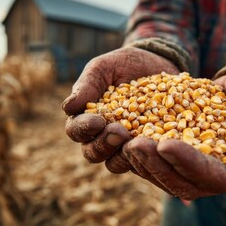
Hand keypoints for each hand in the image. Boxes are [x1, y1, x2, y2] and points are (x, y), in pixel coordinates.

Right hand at [63, 47, 179, 171]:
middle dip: (103, 144)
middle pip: (93, 152)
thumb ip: (87, 85)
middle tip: (119, 132)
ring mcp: (126, 144)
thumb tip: (68, 107)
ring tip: (135, 141)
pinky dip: (148, 155)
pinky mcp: (148, 146)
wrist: (156, 62)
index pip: (76, 131)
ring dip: (123, 155)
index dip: (83, 129)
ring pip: (116, 162)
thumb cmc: (124, 64)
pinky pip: (145, 159)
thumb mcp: (104, 68)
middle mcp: (103, 136)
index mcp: (87, 118)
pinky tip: (157, 146)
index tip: (97, 121)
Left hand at [121, 66, 225, 199]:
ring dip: (141, 157)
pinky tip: (122, 128)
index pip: (210, 176)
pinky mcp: (179, 145)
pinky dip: (139, 143)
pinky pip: (155, 151)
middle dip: (155, 164)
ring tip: (121, 137)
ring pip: (161, 170)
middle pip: (179, 179)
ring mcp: (192, 160)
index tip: (166, 145)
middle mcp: (211, 172)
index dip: (187, 162)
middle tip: (135, 144)